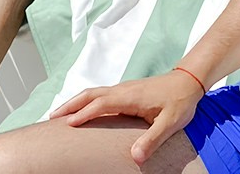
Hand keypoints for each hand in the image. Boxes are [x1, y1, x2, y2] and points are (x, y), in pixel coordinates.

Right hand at [52, 70, 203, 164]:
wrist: (188, 81)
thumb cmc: (180, 101)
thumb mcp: (170, 123)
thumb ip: (152, 140)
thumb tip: (135, 157)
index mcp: (129, 97)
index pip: (101, 104)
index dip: (84, 114)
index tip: (68, 124)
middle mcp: (122, 90)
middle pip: (90, 94)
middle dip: (70, 105)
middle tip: (51, 117)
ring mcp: (123, 89)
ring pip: (93, 93)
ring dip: (75, 102)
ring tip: (60, 115)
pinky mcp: (126, 91)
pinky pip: (100, 94)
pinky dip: (86, 101)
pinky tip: (83, 110)